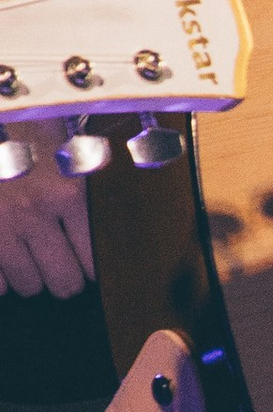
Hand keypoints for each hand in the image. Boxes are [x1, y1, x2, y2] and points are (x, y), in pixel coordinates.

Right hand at [0, 125, 94, 298]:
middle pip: (64, 283)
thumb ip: (89, 180)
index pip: (94, 261)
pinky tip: (5, 262)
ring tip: (29, 258)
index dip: (91, 266)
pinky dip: (1, 279)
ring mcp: (1, 223)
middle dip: (64, 278)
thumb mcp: (69, 144)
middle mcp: (35, 212)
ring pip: (28, 286)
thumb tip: (120, 205)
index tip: (86, 263)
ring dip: (31, 277)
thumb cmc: (29, 126)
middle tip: (60, 267)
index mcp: (68, 191)